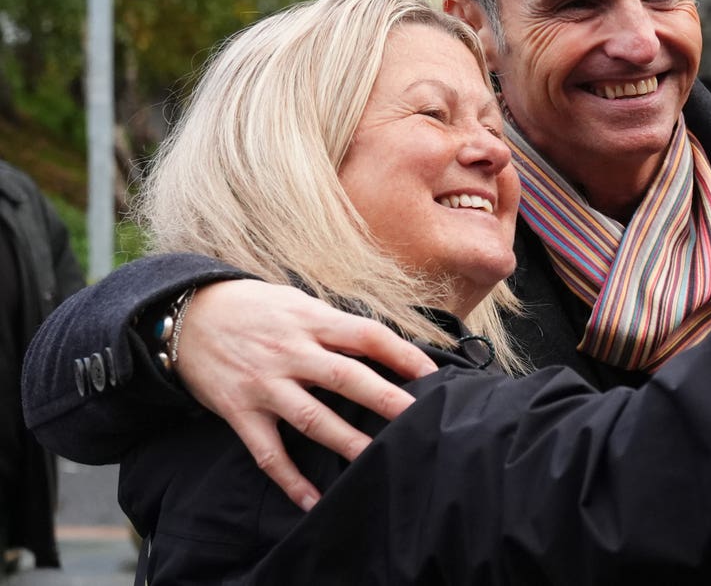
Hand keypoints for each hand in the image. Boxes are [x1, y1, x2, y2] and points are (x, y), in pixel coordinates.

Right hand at [174, 280, 436, 509]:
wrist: (186, 315)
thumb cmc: (253, 307)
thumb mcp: (296, 301)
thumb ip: (333, 323)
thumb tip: (379, 344)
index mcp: (310, 321)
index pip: (367, 336)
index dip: (402, 355)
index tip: (433, 375)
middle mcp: (290, 353)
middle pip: (347, 378)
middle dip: (386, 400)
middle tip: (419, 418)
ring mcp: (265, 385)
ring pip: (312, 419)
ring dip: (347, 442)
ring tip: (379, 459)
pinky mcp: (240, 412)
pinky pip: (268, 452)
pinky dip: (290, 479)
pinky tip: (312, 500)